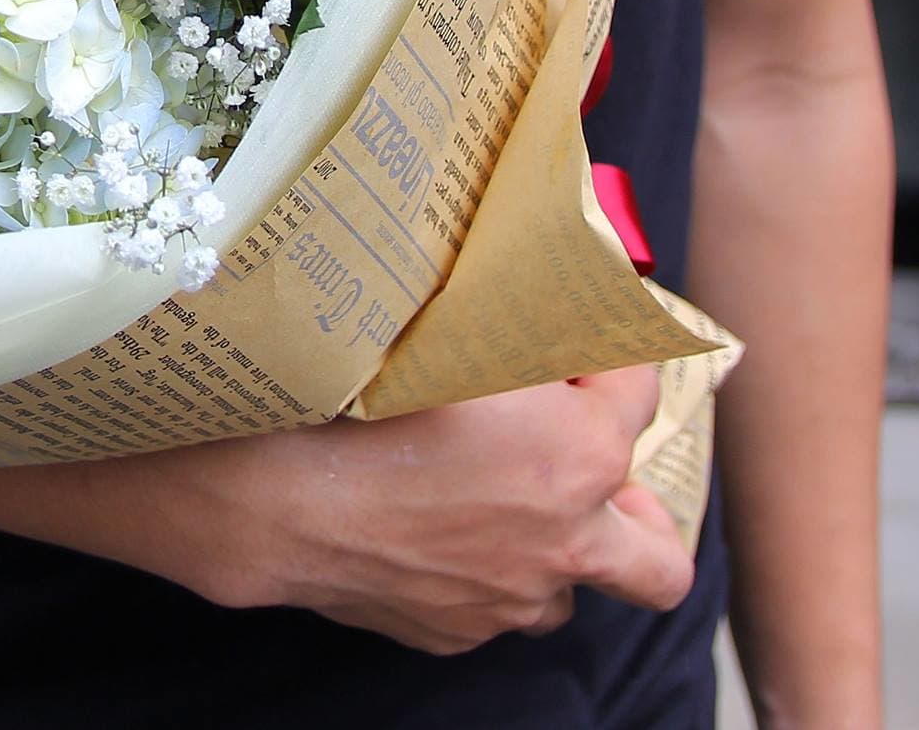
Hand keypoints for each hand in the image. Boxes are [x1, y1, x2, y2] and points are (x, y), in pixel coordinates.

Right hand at [114, 366, 692, 652]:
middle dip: (637, 510)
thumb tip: (524, 288)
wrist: (260, 491)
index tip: (575, 333)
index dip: (606, 353)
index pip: (638, 389)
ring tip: (497, 497)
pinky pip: (487, 606)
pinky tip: (421, 524)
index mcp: (576, 453)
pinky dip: (474, 570)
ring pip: (566, 588)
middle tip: (589, 464)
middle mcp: (562, 539)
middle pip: (657, 552)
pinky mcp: (450, 631)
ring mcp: (507, 598)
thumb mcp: (440, 332)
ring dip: (550, 544)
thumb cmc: (345, 398)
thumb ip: (503, 325)